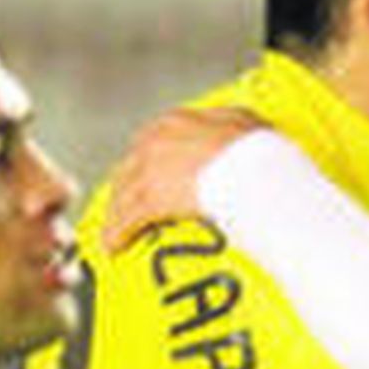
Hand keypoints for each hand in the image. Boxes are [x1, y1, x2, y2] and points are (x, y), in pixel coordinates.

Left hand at [102, 105, 266, 251]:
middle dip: (123, 191)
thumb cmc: (257, 149)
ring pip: (123, 195)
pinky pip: (128, 220)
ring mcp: (151, 169)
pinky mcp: (152, 197)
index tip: (139, 179)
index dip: (141, 165)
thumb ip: (229, 126)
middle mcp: (156, 140)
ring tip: (112, 235)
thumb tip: (237, 129)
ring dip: (116, 217)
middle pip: (128, 170)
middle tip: (121, 209)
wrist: (254, 166)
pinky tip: (114, 246)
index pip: (146, 143)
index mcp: (175, 121)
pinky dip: (119, 234)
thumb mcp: (243, 125)